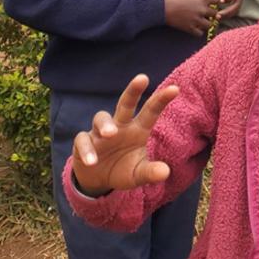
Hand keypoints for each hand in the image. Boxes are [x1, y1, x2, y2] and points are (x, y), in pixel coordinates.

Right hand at [72, 74, 178, 196]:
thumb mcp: (138, 174)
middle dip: (133, 90)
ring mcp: (100, 133)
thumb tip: (165, 173)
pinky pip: (82, 140)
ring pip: (101, 118)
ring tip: (111, 134)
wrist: (97, 180)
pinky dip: (87, 150)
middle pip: (126, 103)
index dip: (161, 100)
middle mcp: (120, 126)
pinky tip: (92, 161)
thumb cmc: (123, 170)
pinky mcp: (83, 143)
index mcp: (138, 130)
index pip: (151, 112)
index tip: (175, 89)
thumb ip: (150, 172)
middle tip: (143, 78)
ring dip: (105, 124)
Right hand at [163, 0, 218, 36]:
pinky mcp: (190, 28)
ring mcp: (197, 20)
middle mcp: (202, 10)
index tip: (208, 1)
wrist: (160, 5)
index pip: (217, 0)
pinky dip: (198, 31)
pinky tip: (194, 27)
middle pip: (215, 13)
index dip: (213, 0)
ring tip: (200, 21)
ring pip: (209, 24)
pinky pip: (199, 33)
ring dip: (206, 23)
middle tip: (205, 12)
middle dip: (211, 12)